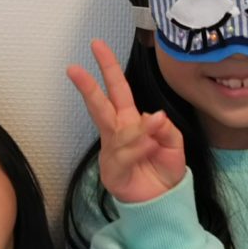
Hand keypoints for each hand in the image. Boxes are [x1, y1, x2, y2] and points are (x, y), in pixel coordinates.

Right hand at [67, 39, 186, 202]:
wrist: (163, 202)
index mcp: (130, 121)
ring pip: (119, 132)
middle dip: (88, 85)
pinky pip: (124, 154)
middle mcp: (117, 133)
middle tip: (73, 68)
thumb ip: (166, 128)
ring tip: (154, 137)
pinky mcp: (112, 172)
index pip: (118, 90)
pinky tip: (149, 148)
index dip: (109, 67)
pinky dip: (139, 149)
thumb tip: (153, 116)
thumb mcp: (174, 143)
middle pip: (100, 105)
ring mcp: (111, 152)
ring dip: (138, 131)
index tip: (97, 46)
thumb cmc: (163, 171)